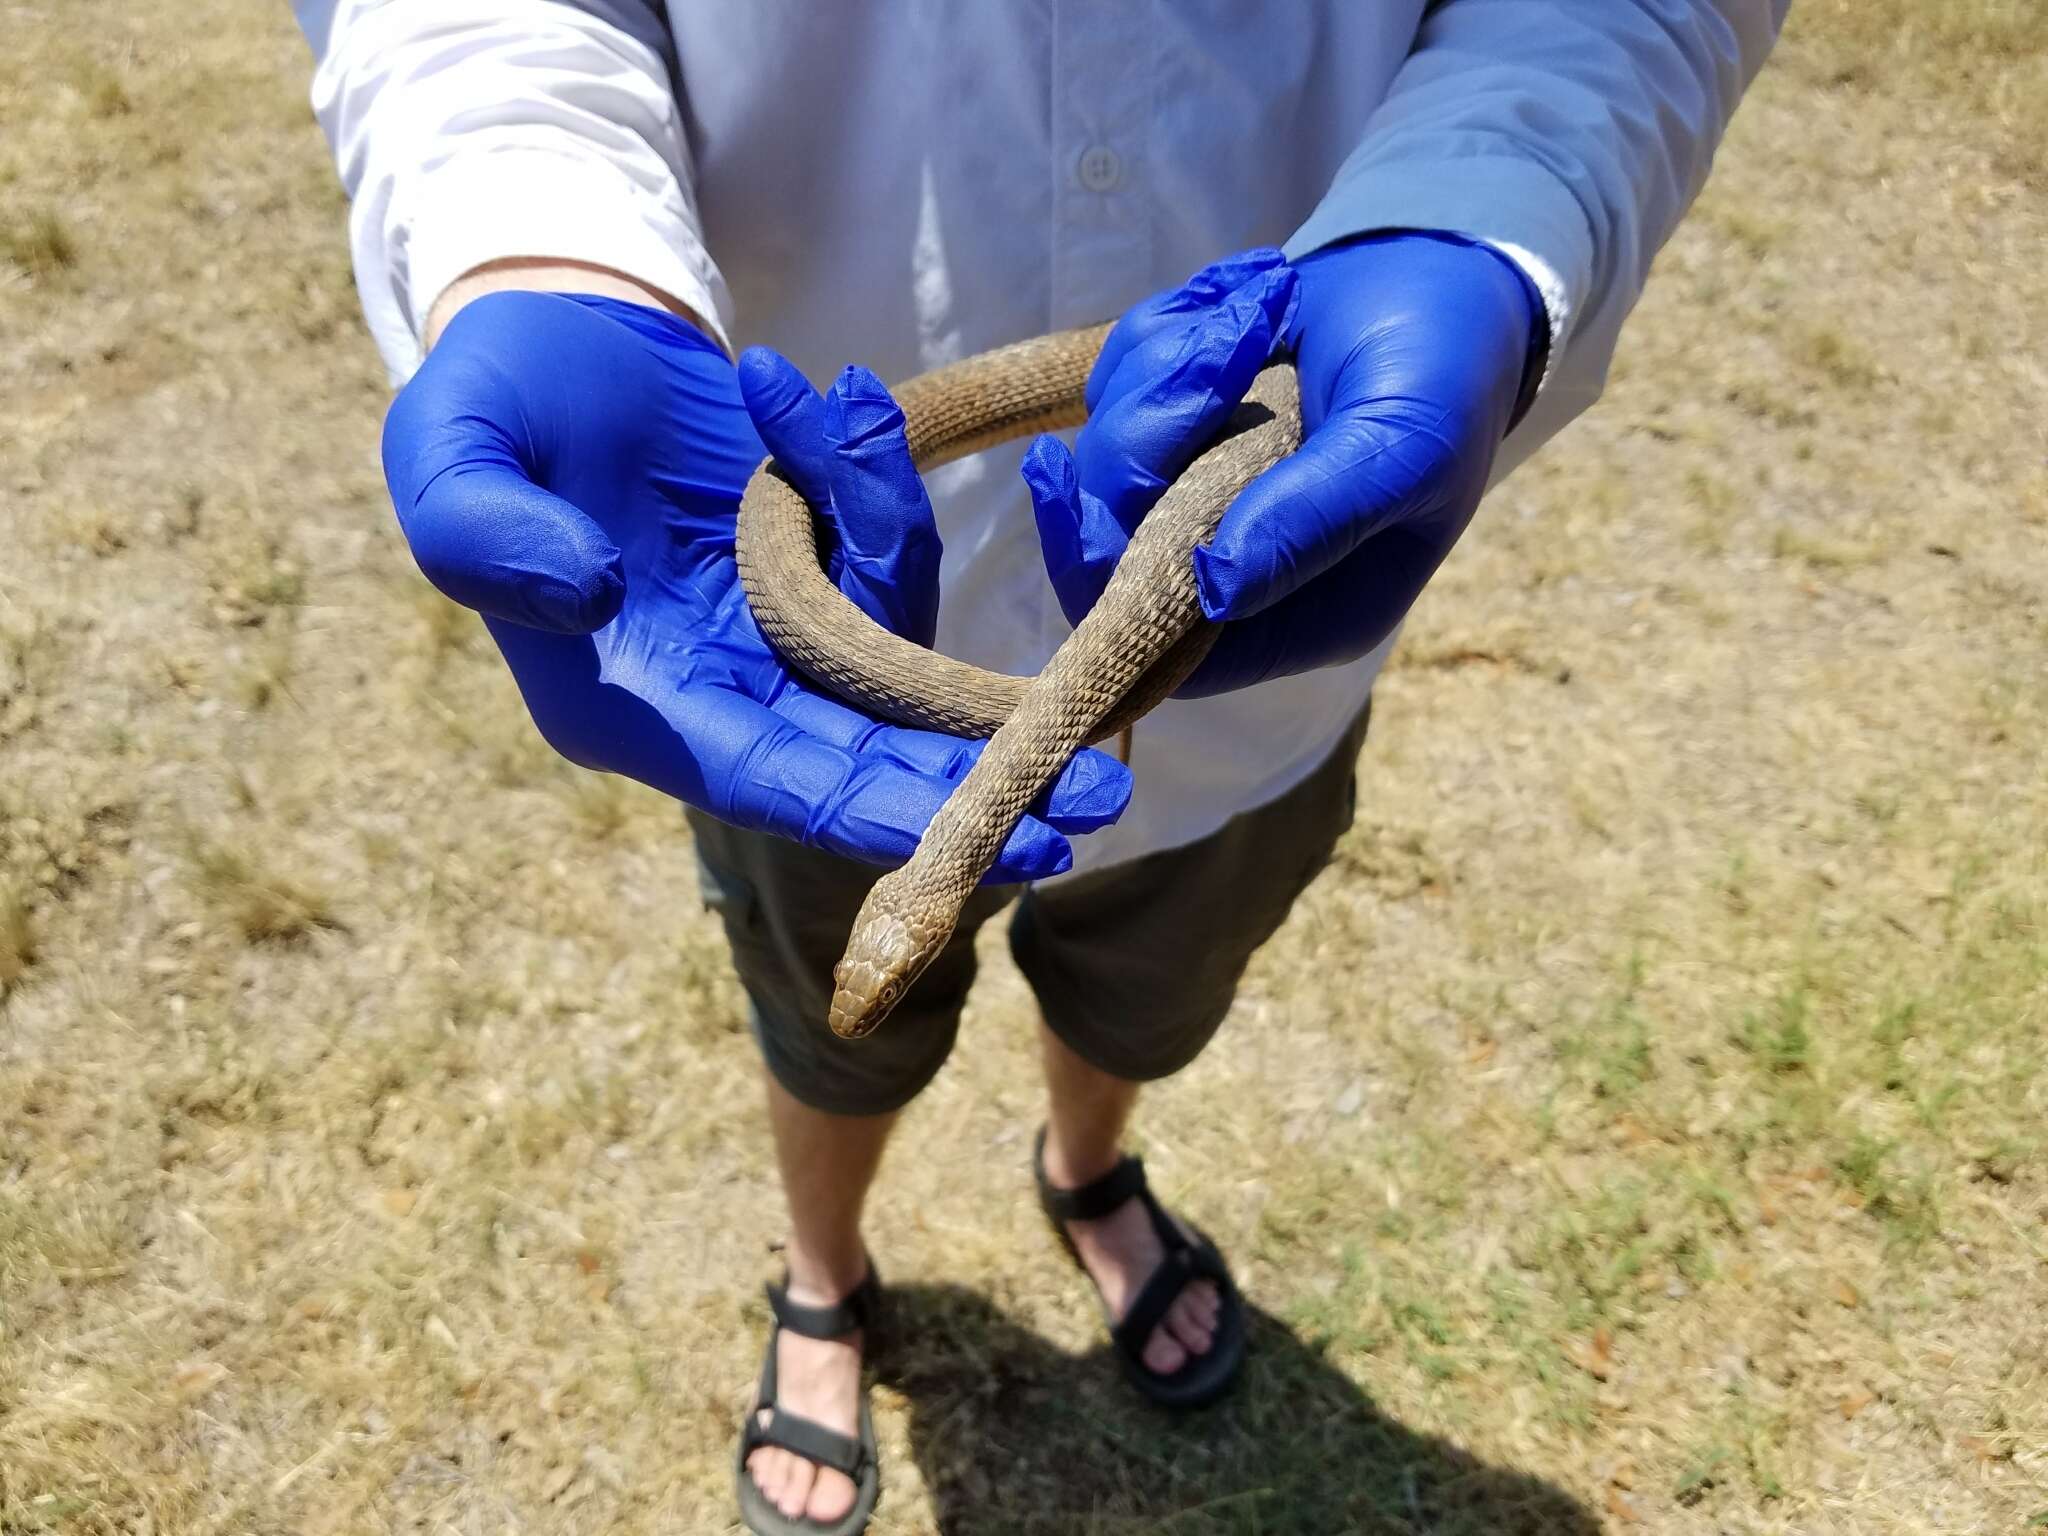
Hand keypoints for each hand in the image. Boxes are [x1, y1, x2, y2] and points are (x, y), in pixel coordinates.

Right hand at [381, 291, 1128, 877]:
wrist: (547, 324)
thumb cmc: (485, 400)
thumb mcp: (452, 457)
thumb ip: (489, 535)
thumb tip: (586, 594)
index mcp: (636, 705)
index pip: (779, 783)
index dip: (887, 815)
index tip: (1005, 838)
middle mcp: (719, 690)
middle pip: (870, 758)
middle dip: (977, 778)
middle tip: (1104, 799)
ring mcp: (776, 630)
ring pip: (893, 632)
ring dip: (889, 526)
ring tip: (836, 406)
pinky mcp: (817, 563)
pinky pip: (884, 543)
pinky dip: (871, 471)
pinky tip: (837, 391)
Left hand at [1026, 238, 1539, 692]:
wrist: (1443, 268)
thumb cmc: (1443, 373)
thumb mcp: (1401, 447)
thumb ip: (1313, 519)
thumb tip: (1212, 588)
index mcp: (1307, 616)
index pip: (1171, 653)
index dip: (1110, 590)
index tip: (1078, 491)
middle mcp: (1242, 573)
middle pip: (1114, 549)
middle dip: (1147, 437)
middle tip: (1224, 356)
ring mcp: (1201, 498)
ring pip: (1107, 458)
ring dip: (1168, 371)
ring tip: (1257, 321)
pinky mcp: (1178, 433)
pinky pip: (1118, 388)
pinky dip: (1168, 336)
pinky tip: (1245, 312)